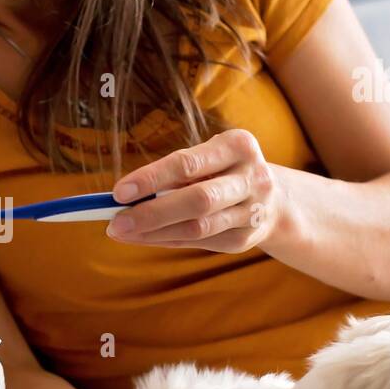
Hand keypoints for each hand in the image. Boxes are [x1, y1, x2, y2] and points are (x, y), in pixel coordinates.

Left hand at [106, 128, 284, 252]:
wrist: (275, 199)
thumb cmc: (223, 171)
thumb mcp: (207, 158)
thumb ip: (173, 173)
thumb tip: (123, 196)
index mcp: (239, 146)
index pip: (188, 163)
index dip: (151, 179)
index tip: (118, 192)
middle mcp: (253, 177)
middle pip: (197, 200)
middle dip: (151, 213)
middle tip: (115, 223)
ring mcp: (253, 211)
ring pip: (198, 227)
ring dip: (154, 232)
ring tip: (122, 232)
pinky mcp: (246, 238)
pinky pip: (199, 242)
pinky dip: (167, 240)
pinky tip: (143, 238)